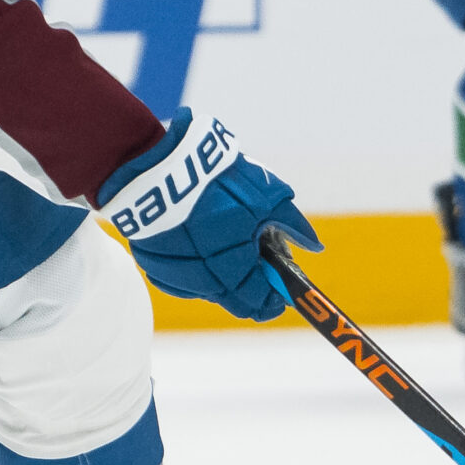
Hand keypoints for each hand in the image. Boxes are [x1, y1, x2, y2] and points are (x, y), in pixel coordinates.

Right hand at [100, 110, 320, 320]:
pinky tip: (197, 243)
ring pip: (204, 288)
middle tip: (256, 267)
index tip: (280, 295)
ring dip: (219, 276)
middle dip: (248, 288)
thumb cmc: (217, 179)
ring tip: (224, 243)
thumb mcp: (266, 195)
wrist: (156, 163)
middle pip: (232, 300)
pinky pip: (179, 276)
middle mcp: (202, 278)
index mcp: (233, 265)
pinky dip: (192, 267)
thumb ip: (291, 224)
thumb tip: (313, 246)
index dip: (272, 300)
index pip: (258, 301)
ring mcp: (172, 272)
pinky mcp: (151, 261)